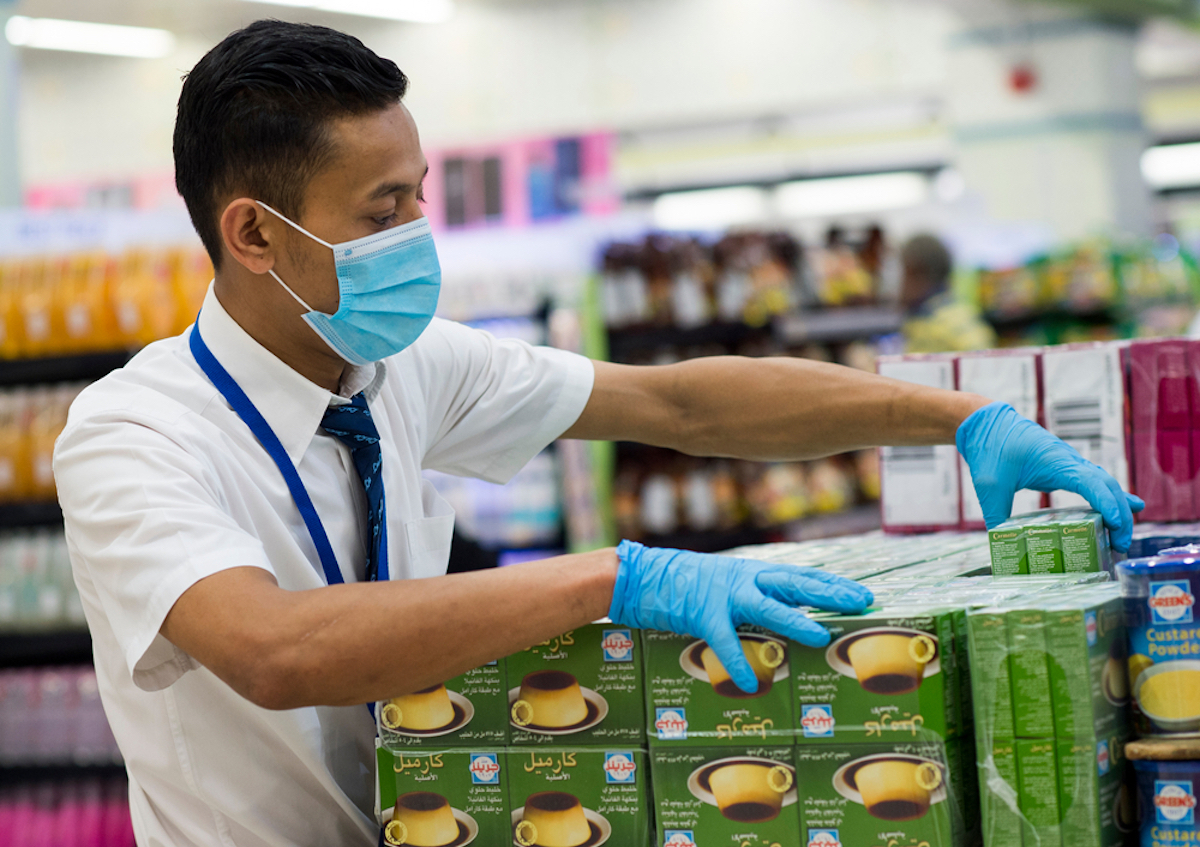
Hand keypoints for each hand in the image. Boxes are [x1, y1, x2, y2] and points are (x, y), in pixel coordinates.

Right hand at [608, 541, 872, 693]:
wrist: (640, 575)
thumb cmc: (681, 582)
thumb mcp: (723, 585)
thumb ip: (749, 598)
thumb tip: (777, 616)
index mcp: (750, 573)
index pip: (800, 575)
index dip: (831, 584)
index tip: (860, 593)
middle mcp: (743, 579)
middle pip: (794, 583)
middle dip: (829, 593)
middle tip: (861, 602)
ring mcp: (723, 595)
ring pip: (766, 606)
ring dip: (795, 621)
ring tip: (821, 637)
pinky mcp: (701, 613)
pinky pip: (723, 641)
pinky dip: (737, 663)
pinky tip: (749, 684)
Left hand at [956, 401, 1143, 551]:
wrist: (987, 423)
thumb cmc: (990, 448)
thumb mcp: (989, 486)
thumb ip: (997, 515)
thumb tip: (1002, 545)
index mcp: (1055, 461)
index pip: (1091, 482)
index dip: (1107, 502)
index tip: (1116, 523)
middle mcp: (1069, 461)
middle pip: (1106, 485)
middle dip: (1120, 514)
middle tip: (1121, 545)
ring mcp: (1070, 464)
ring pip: (1104, 484)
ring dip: (1117, 508)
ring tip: (1122, 538)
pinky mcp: (1065, 469)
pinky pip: (1094, 483)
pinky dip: (1110, 497)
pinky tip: (1127, 509)